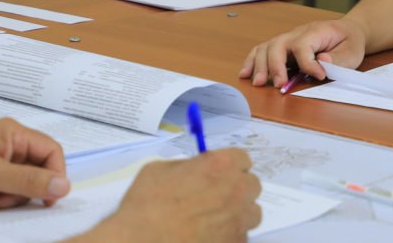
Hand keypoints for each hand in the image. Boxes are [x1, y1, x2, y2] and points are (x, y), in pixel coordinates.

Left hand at [0, 118, 68, 208]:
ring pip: (23, 176)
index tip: (50, 199)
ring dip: (16, 193)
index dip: (56, 173)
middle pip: (38, 164)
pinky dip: (3, 194)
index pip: (50, 150)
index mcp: (12, 132)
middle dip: (30, 186)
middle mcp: (7, 141)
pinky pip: (7, 182)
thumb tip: (66, 187)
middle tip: (10, 201)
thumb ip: (28, 180)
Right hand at [79, 149, 261, 242]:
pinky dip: (230, 236)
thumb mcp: (159, 171)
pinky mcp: (237, 242)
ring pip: (252, 212)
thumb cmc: (145, 205)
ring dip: (238, 213)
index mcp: (221, 165)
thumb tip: (196, 170)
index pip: (242, 158)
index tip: (218, 174)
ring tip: (214, 221)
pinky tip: (210, 237)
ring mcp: (240, 219)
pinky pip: (241, 236)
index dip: (229, 167)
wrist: (140, 242)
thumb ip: (188, 166)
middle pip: (251, 185)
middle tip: (215, 198)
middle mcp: (237, 189)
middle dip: (236, 189)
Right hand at [239, 18, 367, 88]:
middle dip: (276, 66)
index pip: (304, 46)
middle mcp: (298, 33)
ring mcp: (288, 39)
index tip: (319, 76)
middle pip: (278, 45)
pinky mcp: (282, 47)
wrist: (347, 31)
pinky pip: (262, 51)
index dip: (309, 63)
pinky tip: (245, 74)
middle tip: (279, 85)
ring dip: (260, 65)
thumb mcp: (352, 51)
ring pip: (266, 47)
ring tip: (259, 83)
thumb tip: (322, 61)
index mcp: (316, 31)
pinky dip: (252, 62)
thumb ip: (338, 59)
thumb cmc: (348, 42)